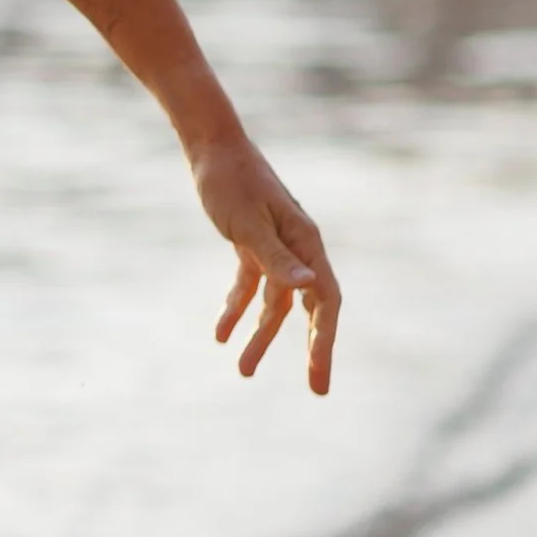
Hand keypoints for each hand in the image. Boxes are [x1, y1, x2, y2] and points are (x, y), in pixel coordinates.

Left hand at [194, 132, 339, 395]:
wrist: (212, 148)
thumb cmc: (232, 182)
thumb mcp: (249, 225)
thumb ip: (277, 259)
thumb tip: (309, 289)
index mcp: (306, 243)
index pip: (324, 300)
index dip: (324, 339)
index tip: (318, 372)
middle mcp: (298, 248)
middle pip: (310, 308)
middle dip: (313, 348)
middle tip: (317, 389)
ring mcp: (276, 247)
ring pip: (275, 302)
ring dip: (260, 335)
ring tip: (243, 371)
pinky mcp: (252, 245)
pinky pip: (250, 286)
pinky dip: (236, 309)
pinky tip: (220, 333)